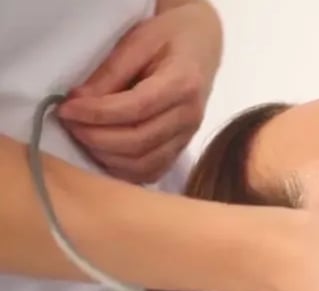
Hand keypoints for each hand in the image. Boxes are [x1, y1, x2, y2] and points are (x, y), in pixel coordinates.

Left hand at [56, 1, 222, 183]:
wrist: (200, 47)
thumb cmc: (169, 39)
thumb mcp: (137, 41)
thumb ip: (110, 73)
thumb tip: (79, 102)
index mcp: (183, 83)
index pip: (136, 108)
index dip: (97, 113)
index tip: (66, 109)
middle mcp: (190, 115)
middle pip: (139, 141)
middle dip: (96, 137)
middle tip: (70, 123)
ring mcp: (188, 136)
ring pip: (144, 163)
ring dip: (106, 156)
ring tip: (83, 136)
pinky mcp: (182, 148)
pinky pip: (151, 172)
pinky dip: (123, 170)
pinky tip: (104, 153)